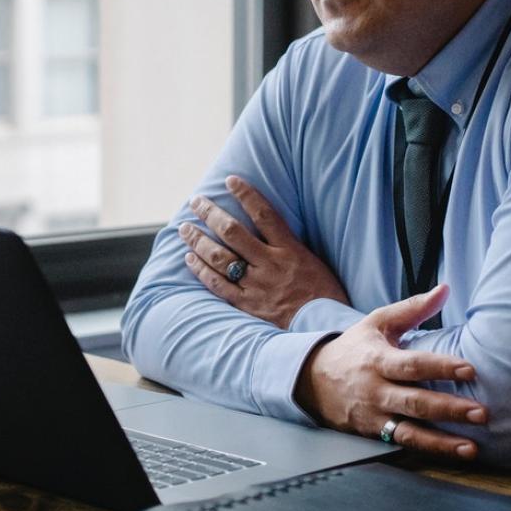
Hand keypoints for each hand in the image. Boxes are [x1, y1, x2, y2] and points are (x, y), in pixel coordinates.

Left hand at [180, 175, 349, 328]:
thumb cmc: (323, 294)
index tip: (230, 180)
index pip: (264, 214)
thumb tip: (267, 225)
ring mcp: (257, 285)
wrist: (325, 329)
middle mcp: (271, 264)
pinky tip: (190, 258)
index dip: (246, 194)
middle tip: (196, 201)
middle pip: (233, 232)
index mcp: (290, 250)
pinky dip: (202, 270)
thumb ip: (289, 244)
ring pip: (220, 257)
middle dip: (211, 213)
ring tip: (185, 228)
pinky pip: (218, 285)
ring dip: (199, 240)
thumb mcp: (313, 261)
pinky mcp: (247, 305)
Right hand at [296, 285, 485, 459]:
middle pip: (415, 402)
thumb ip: (413, 308)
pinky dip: (429, 450)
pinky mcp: (373, 433)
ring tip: (471, 447)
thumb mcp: (377, 323)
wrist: (311, 381)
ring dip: (442, 441)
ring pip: (410, 430)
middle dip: (448, 409)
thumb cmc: (353, 348)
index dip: (441, 367)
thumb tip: (445, 289)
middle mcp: (375, 390)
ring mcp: (374, 415)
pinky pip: (403, 443)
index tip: (470, 369)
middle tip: (481, 412)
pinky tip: (454, 452)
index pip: (412, 365)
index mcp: (378, 359)